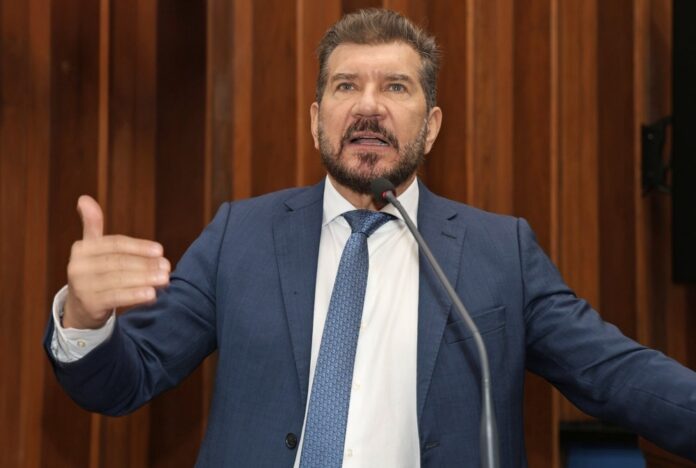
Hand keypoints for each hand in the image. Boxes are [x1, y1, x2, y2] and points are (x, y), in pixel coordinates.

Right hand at [63, 195, 170, 328]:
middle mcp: (78, 266)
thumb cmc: (95, 273)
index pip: (115, 244)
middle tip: (167, 267)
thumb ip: (92, 225)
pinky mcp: (88, 305)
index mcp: (82, 249)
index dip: (139, 247)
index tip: (160, 250)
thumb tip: (84, 198)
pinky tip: (152, 294)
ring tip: (165, 279)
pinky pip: (115, 298)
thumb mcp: (92, 249)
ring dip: (145, 279)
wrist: (81, 308)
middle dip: (146, 264)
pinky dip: (135, 295)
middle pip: (118, 262)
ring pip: (119, 280)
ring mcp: (81, 287)